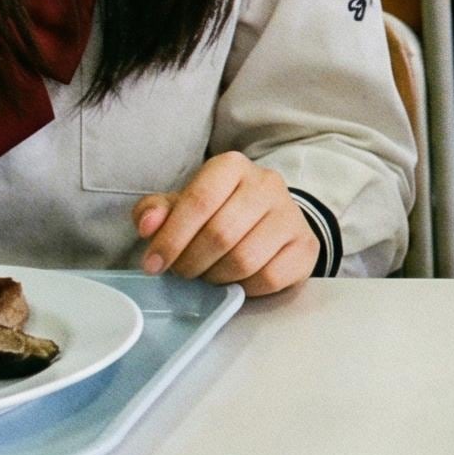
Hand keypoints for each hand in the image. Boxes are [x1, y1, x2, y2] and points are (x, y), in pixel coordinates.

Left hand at [132, 152, 321, 294]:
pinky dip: (245, 288)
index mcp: (232, 166)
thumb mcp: (182, 205)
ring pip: (245, 260)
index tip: (153, 264)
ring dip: (216, 277)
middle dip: (191, 262)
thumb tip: (148, 225)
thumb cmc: (218, 212)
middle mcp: (266, 184)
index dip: (171, 238)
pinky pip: (270, 278)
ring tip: (208, 275)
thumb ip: (157, 211)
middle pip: (221, 234)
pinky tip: (236, 281)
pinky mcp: (305, 246)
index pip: (199, 200)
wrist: (270, 220)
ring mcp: (290, 215)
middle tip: (182, 272)